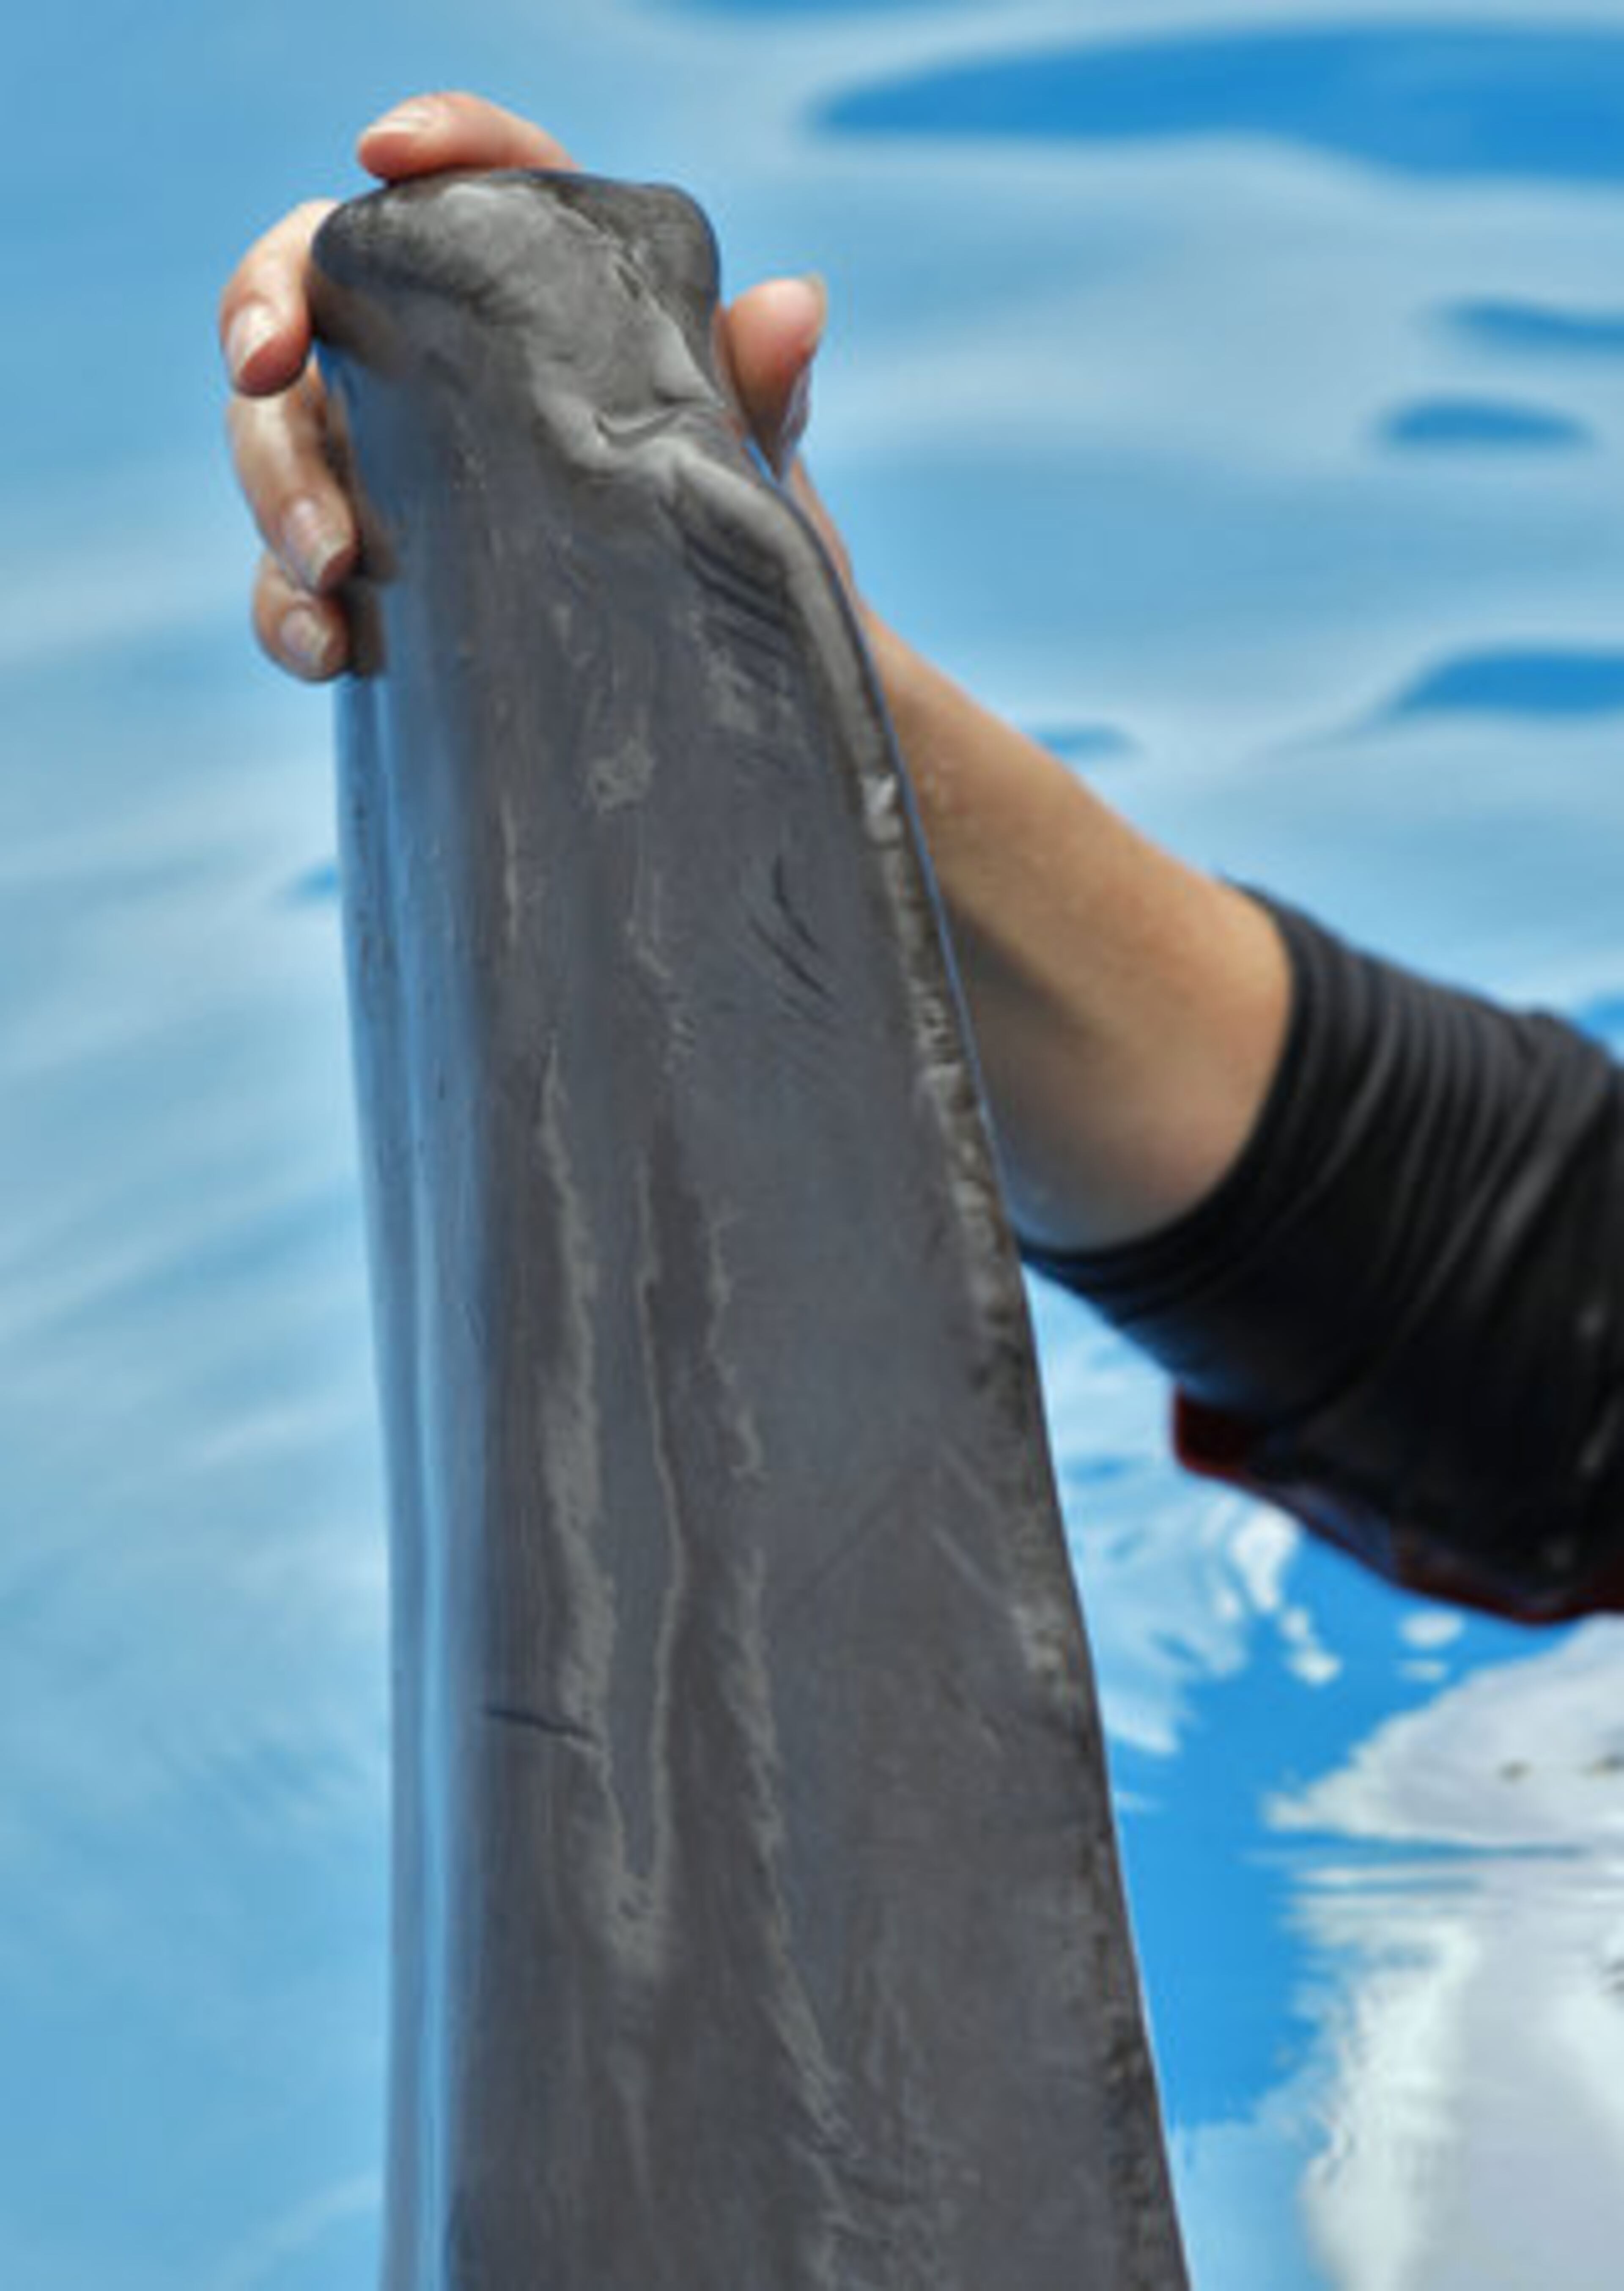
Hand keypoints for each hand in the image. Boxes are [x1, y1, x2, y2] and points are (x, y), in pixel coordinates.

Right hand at [220, 91, 833, 681]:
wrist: (718, 670)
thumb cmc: (721, 539)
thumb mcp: (747, 470)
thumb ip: (758, 387)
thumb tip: (793, 307)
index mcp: (536, 290)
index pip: (475, 175)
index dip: (431, 143)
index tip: (383, 151)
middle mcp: (440, 358)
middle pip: (317, 296)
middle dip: (265, 317)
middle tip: (268, 369)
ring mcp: (385, 463)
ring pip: (277, 437)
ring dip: (277, 490)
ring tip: (327, 563)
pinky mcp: (362, 569)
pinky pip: (291, 580)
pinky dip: (289, 610)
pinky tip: (324, 649)